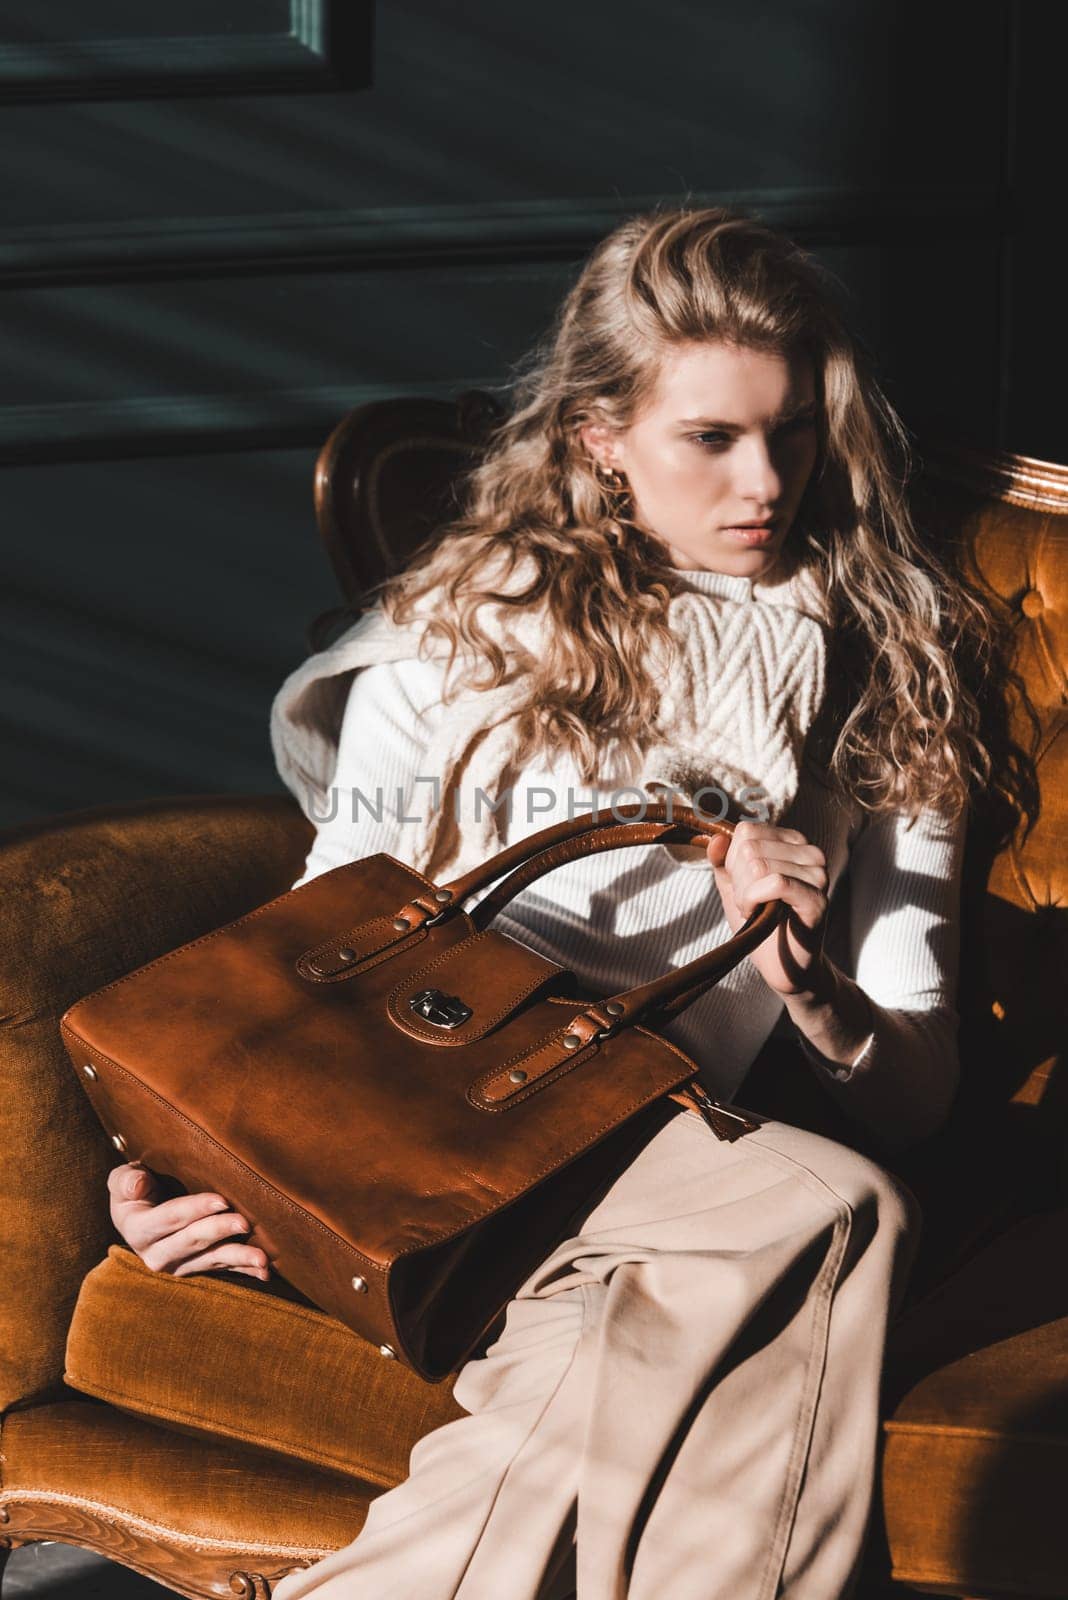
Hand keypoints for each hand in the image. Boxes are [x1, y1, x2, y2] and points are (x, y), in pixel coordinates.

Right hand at [107, 1162, 270, 1281]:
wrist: (139, 1214)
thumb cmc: (135, 1190)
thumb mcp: (122, 1180)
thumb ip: (126, 1181)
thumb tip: (137, 1185)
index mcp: (137, 1230)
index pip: (170, 1218)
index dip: (196, 1208)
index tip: (222, 1200)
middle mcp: (155, 1254)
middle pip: (192, 1241)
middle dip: (219, 1231)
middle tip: (244, 1222)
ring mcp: (177, 1266)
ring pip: (210, 1260)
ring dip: (238, 1258)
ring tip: (262, 1258)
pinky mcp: (194, 1269)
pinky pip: (221, 1269)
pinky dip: (244, 1270)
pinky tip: (264, 1271)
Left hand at [705, 820, 829, 998]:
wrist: (786, 967)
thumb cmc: (762, 923)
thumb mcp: (735, 886)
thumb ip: (723, 861)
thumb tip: (715, 839)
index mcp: (793, 842)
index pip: (746, 832)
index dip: (733, 862)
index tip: (745, 887)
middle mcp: (810, 852)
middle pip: (749, 849)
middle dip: (739, 882)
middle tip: (753, 904)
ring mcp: (818, 875)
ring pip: (759, 865)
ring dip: (746, 895)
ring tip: (760, 912)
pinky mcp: (817, 899)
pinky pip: (775, 883)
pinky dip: (756, 900)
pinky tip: (762, 915)